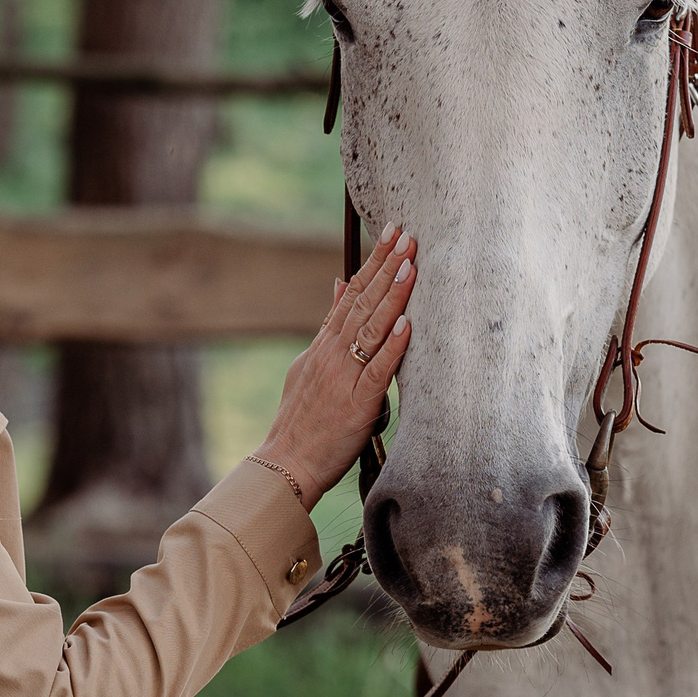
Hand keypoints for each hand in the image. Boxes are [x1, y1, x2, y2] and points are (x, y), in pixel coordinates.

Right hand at [253, 226, 417, 506]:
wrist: (287, 462)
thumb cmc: (302, 418)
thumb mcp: (308, 363)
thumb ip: (327, 325)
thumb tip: (340, 283)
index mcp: (323, 344)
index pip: (351, 294)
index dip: (372, 262)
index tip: (392, 233)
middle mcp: (332, 354)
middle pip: (363, 302)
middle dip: (386, 266)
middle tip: (407, 235)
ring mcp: (344, 376)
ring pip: (371, 329)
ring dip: (392, 296)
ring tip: (410, 265)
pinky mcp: (357, 403)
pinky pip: (378, 370)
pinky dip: (393, 346)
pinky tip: (407, 323)